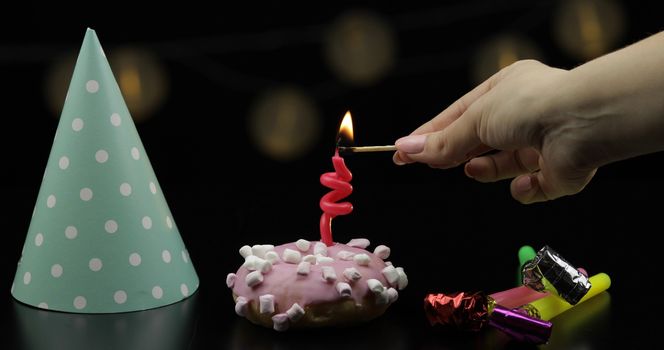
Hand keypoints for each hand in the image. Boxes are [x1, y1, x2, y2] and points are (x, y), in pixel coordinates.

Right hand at [393, 60, 596, 203]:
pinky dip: (525, 188)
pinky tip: (525, 180)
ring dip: (486, 169)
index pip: (460, 116)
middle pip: (479, 140)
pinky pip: (532, 187)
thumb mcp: (475, 120)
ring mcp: (544, 144)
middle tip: (429, 165)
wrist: (581, 124)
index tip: (403, 152)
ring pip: (503, 165)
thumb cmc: (529, 106)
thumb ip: (442, 142)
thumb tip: (407, 150)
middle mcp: (526, 115)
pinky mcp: (559, 172)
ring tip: (474, 167)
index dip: (431, 135)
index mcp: (506, 89)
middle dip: (455, 153)